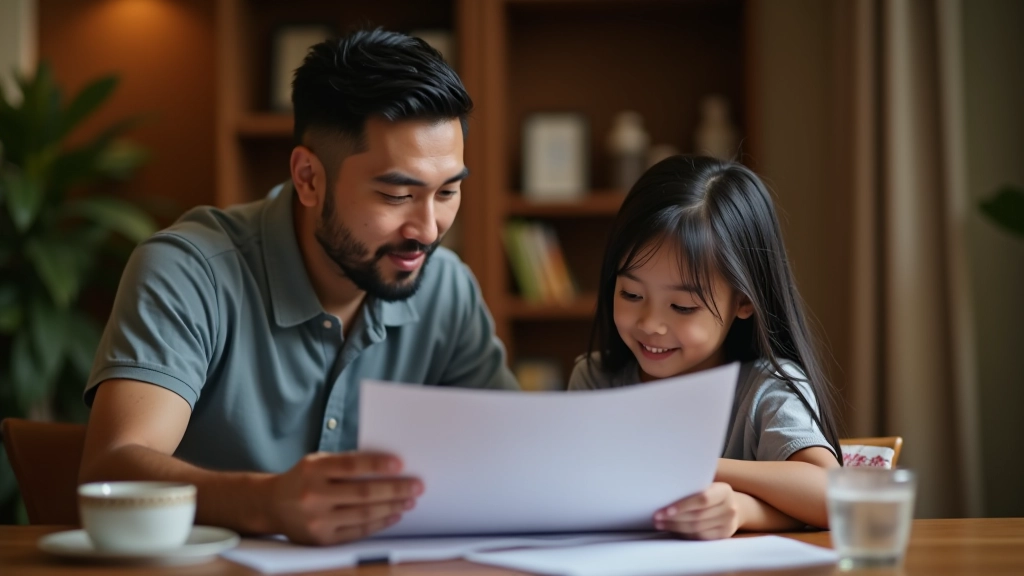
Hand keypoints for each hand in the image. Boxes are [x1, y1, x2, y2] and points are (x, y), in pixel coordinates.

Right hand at [267, 451, 422, 544]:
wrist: (272, 505)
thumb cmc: (303, 479)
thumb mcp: (317, 462)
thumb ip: (346, 462)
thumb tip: (388, 466)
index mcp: (313, 470)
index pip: (351, 466)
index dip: (377, 464)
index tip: (400, 464)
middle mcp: (313, 495)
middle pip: (362, 493)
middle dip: (394, 489)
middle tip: (417, 486)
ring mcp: (317, 520)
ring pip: (363, 514)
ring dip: (391, 507)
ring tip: (409, 500)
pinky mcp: (322, 539)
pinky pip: (357, 532)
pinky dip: (379, 523)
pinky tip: (394, 515)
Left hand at [653, 482, 742, 539]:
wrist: (734, 507)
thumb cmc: (713, 494)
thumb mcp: (709, 486)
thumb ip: (693, 488)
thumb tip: (665, 492)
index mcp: (724, 491)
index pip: (702, 500)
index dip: (683, 505)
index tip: (665, 510)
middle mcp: (729, 508)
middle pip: (697, 516)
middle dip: (674, 518)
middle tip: (657, 517)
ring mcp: (728, 524)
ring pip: (697, 529)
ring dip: (675, 527)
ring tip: (660, 524)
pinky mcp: (724, 535)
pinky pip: (701, 537)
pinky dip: (685, 534)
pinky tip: (673, 530)